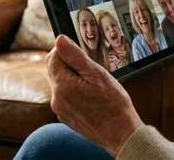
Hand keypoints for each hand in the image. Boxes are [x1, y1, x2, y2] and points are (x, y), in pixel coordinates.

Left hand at [46, 35, 143, 156]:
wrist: (120, 133)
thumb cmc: (113, 104)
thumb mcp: (97, 74)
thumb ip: (75, 56)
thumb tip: (59, 40)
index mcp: (62, 86)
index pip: (52, 57)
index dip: (67, 51)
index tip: (83, 55)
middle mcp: (56, 99)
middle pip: (56, 70)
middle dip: (72, 66)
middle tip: (92, 72)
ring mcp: (61, 110)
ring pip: (62, 84)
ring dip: (74, 79)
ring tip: (95, 86)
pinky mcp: (66, 117)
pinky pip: (67, 97)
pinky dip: (76, 93)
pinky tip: (92, 98)